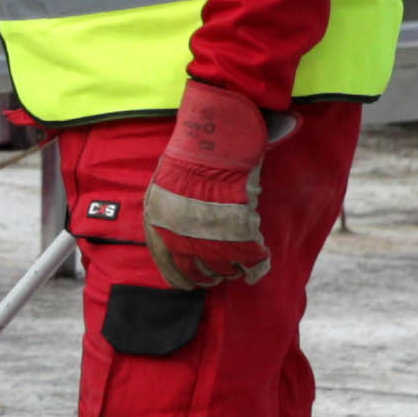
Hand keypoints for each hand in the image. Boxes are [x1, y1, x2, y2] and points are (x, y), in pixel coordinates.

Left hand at [149, 81, 275, 292]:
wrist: (214, 133)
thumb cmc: (192, 152)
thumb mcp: (165, 185)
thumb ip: (171, 214)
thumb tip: (175, 239)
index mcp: (157, 222)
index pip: (167, 265)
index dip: (182, 277)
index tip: (193, 283)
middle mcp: (178, 233)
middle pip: (196, 271)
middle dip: (210, 276)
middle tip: (220, 276)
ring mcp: (207, 233)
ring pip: (223, 267)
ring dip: (233, 269)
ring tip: (240, 264)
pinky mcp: (236, 228)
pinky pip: (249, 256)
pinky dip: (257, 264)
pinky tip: (260, 263)